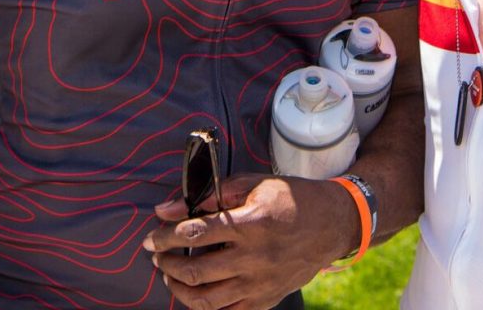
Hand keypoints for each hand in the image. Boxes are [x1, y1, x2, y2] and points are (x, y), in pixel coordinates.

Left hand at [143, 173, 357, 309]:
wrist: (331, 224)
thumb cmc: (290, 198)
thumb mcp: (254, 184)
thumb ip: (212, 196)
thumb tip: (168, 208)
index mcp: (250, 223)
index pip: (195, 233)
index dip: (166, 236)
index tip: (151, 236)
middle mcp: (253, 257)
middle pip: (195, 270)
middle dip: (166, 263)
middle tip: (156, 255)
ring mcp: (259, 284)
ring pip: (206, 299)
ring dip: (179, 288)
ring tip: (169, 275)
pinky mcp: (265, 300)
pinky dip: (204, 306)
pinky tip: (196, 291)